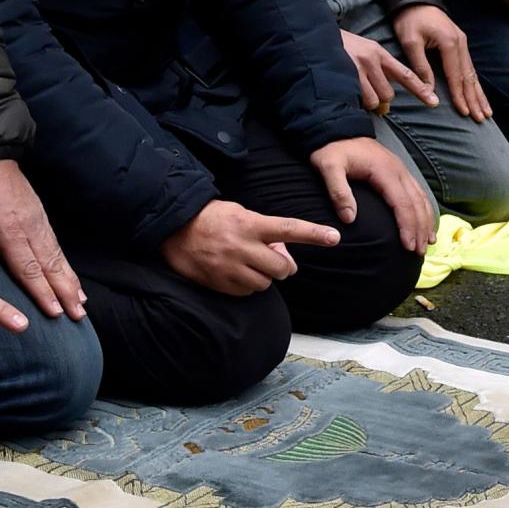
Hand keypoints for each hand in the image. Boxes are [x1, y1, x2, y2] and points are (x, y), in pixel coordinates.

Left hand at [0, 158, 83, 322]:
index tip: (54, 312)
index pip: (28, 268)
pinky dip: (65, 262)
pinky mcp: (39, 214)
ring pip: (57, 256)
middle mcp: (29, 228)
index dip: (41, 292)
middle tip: (77, 315)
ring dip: (70, 280)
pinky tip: (69, 274)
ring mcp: (37, 221)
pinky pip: (56, 244)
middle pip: (50, 266)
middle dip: (65, 292)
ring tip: (81, 302)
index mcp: (8, 231)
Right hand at [162, 199, 340, 296]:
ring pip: (265, 283)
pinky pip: (246, 292)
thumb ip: (265, 233)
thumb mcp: (241, 214)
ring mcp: (230, 267)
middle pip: (282, 267)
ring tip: (248, 264)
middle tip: (273, 259)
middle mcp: (242, 246)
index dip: (313, 234)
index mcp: (250, 224)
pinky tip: (234, 273)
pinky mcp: (219, 283)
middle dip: (283, 266)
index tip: (335, 237)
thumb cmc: (213, 218)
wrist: (173, 228)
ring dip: (263, 276)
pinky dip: (246, 286)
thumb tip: (285, 256)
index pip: (288, 228)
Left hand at [308, 135, 436, 252]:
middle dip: (420, 229)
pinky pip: (417, 192)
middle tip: (420, 252)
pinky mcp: (398, 171)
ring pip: (421, 198)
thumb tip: (350, 219)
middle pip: (416, 203)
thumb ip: (338, 192)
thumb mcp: (328, 167)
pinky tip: (425, 222)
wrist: (336, 127)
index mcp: (384, 171)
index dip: (407, 227)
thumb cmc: (332, 149)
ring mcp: (400, 169)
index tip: (409, 247)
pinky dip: (424, 209)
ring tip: (428, 242)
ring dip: (426, 221)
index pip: (402, 204)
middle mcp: (398, 170)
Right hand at [342, 27, 430, 114]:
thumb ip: (378, 73)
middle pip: (388, 94)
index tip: (433, 102)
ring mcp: (357, 67)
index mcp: (379, 53)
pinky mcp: (345, 75)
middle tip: (367, 94)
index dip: (420, 90)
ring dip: (366, 102)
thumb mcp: (364, 53)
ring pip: (374, 100)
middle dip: (380, 101)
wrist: (314, 38)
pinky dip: (355, 102)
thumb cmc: (341, 50)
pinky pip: (358, 99)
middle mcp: (371, 59)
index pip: (406, 74)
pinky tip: (347, 93)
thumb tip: (384, 105)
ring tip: (354, 91)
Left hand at [391, 3, 492, 122]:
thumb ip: (421, 67)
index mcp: (450, 43)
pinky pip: (469, 67)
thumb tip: (429, 91)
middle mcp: (461, 44)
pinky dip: (474, 83)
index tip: (465, 113)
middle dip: (475, 99)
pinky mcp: (460, 43)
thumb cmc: (410, 20)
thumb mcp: (411, 42)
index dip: (460, 96)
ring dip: (479, 94)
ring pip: (473, 73)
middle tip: (481, 119)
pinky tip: (478, 94)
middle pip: (469, 77)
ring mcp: (463, 43)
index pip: (456, 75)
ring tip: (487, 112)